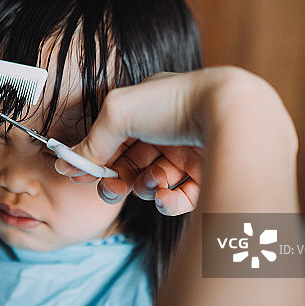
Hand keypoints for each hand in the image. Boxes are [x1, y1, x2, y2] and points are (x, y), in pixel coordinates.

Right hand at [55, 72, 205, 215]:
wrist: (231, 114)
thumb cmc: (175, 103)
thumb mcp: (118, 113)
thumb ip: (93, 140)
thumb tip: (72, 164)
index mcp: (148, 108)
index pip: (114, 138)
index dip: (96, 157)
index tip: (79, 174)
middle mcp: (168, 130)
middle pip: (131, 164)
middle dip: (117, 180)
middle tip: (110, 190)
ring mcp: (189, 152)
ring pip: (153, 182)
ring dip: (145, 189)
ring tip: (151, 185)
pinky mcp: (209, 175)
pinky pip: (181, 197)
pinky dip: (169, 202)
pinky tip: (166, 197)